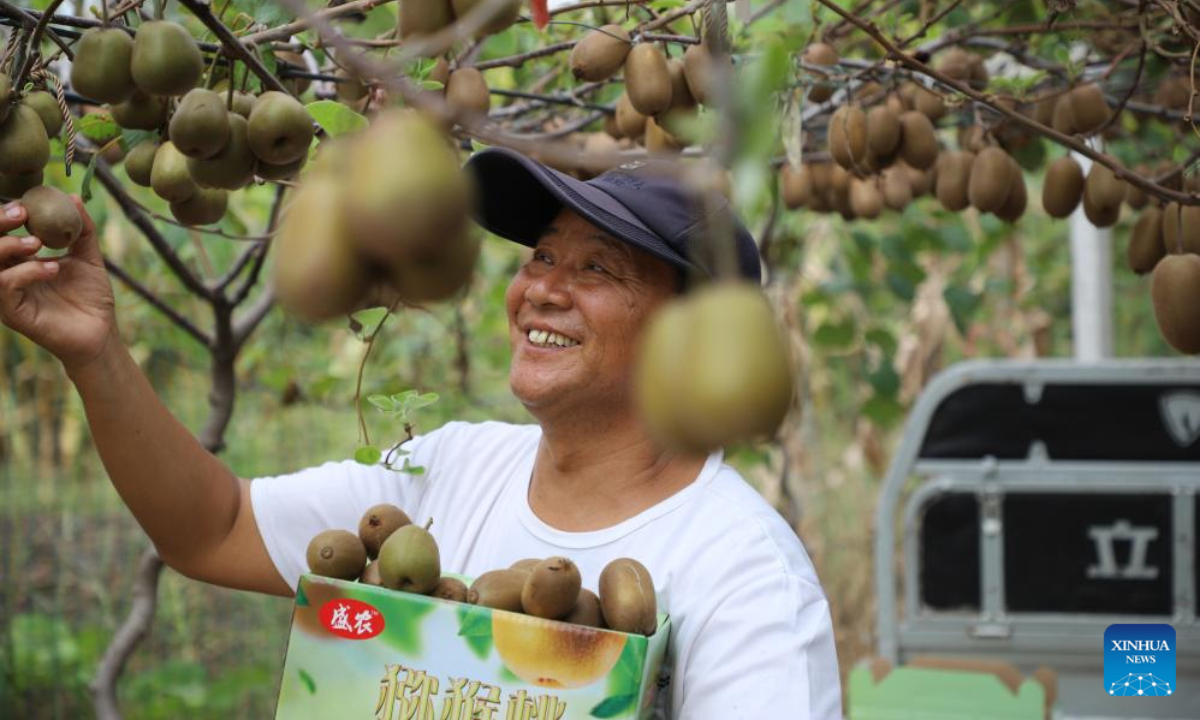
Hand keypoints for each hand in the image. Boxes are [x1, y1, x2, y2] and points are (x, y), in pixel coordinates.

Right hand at [0, 196, 118, 374]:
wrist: (101, 332)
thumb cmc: (90, 297)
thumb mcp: (88, 257)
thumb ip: (81, 230)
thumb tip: (74, 197)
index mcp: (19, 262)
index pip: (0, 234)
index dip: (4, 216)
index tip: (25, 204)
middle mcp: (8, 277)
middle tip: (23, 214)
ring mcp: (8, 296)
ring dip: (9, 247)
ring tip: (38, 243)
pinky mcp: (13, 314)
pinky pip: (5, 288)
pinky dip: (25, 272)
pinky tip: (52, 268)